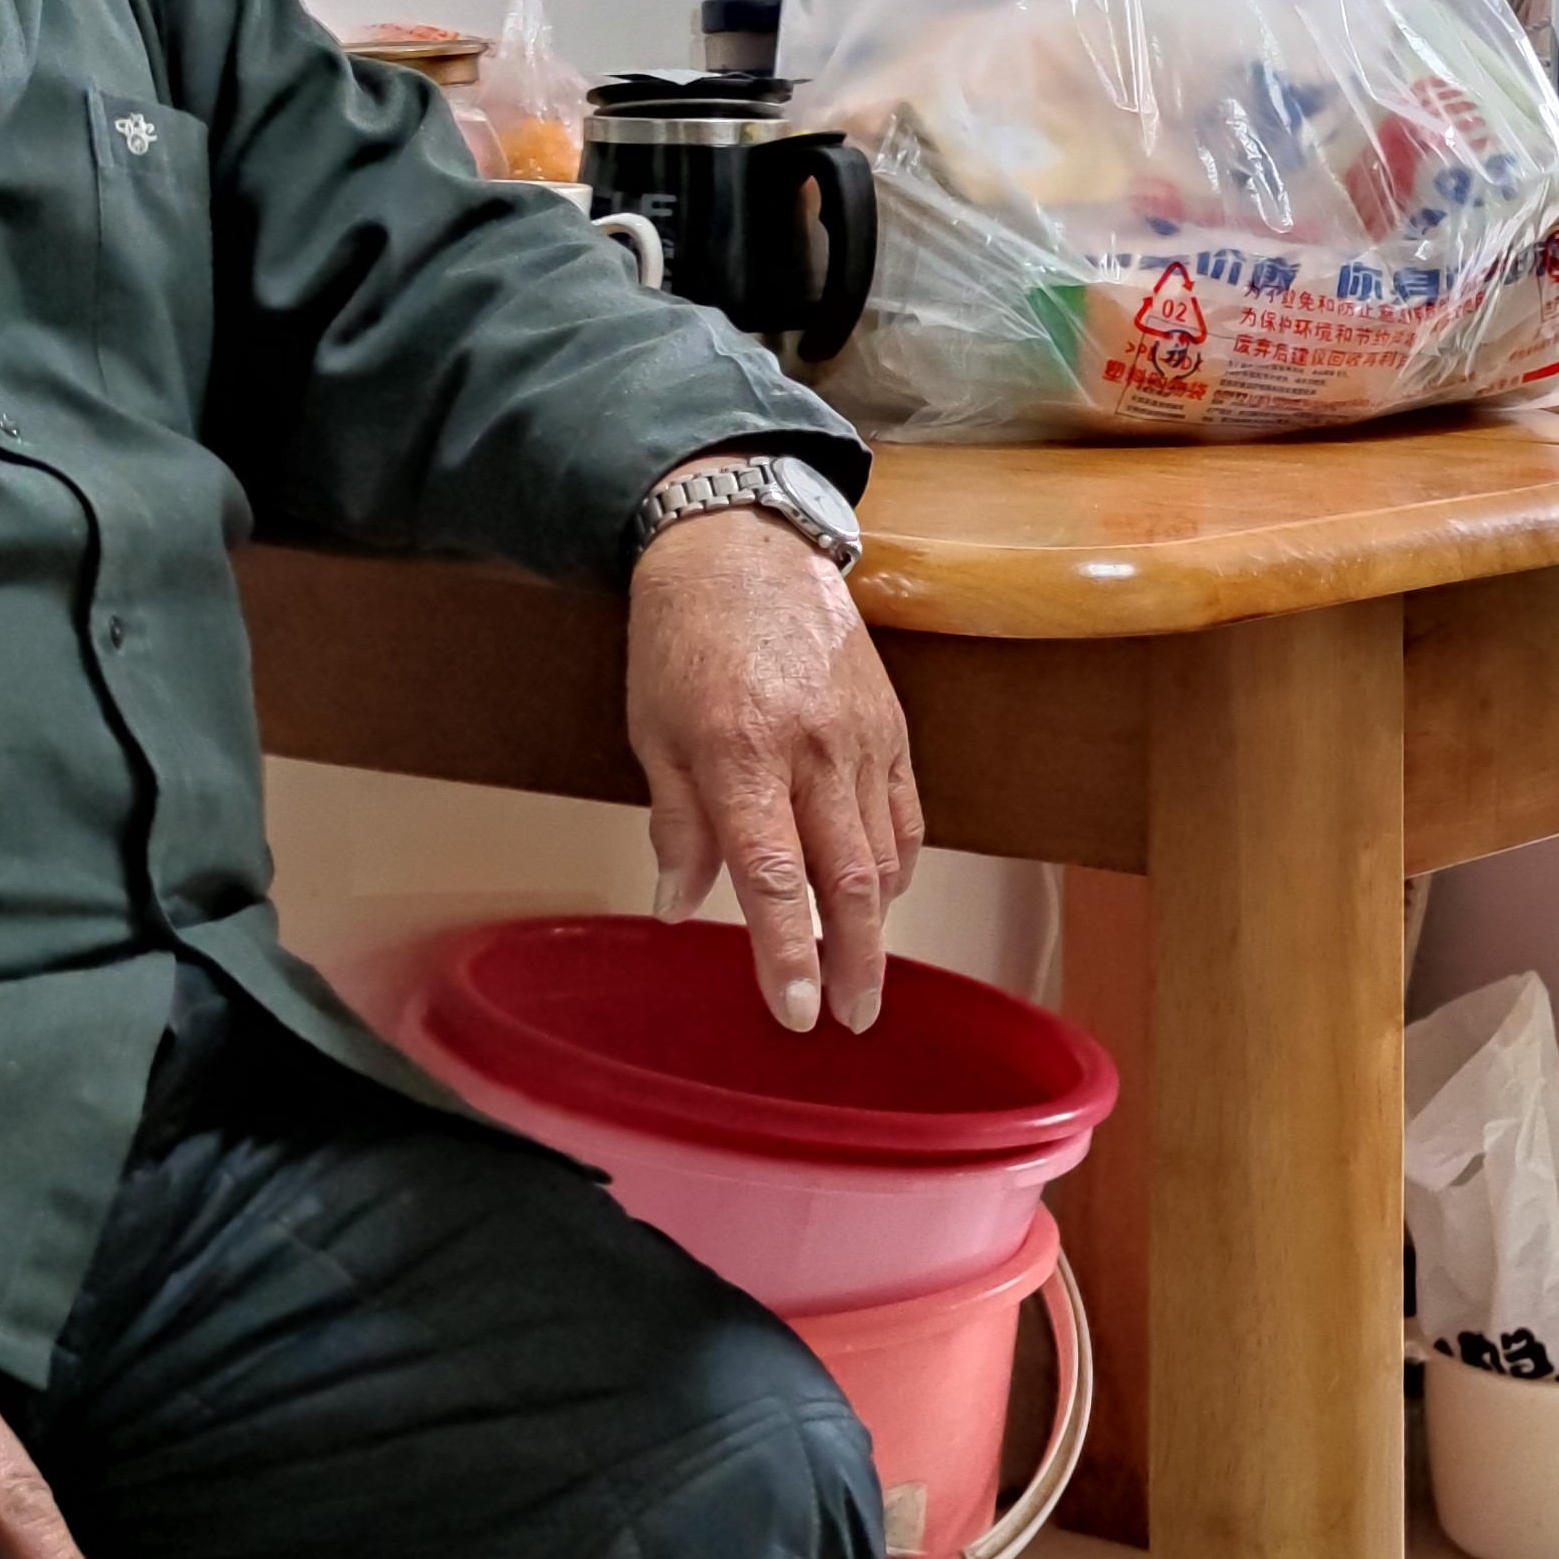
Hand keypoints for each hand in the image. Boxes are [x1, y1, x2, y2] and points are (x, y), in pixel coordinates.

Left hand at [628, 471, 921, 1034]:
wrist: (740, 543)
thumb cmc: (683, 637)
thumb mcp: (652, 733)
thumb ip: (676, 826)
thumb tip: (681, 908)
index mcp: (742, 755)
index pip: (775, 881)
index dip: (788, 956)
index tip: (797, 1012)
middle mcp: (813, 750)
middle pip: (850, 882)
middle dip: (855, 962)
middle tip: (851, 1016)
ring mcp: (861, 734)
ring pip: (887, 851)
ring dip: (877, 920)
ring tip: (860, 966)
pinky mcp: (890, 720)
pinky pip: (906, 809)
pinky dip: (898, 860)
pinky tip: (880, 890)